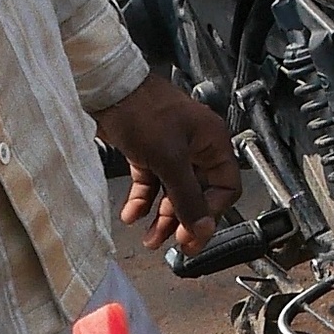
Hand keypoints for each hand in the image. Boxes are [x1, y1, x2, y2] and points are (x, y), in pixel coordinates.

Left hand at [94, 70, 240, 256]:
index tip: (194, 234)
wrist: (107, 89)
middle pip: (197, 195)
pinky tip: (131, 215)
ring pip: (172, 194)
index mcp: (212, 143)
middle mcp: (195, 147)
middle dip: (183, 221)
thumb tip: (203, 229)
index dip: (212, 213)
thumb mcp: (169, 159)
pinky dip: (142, 201)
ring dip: (162, 218)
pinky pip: (151, 184)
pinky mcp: (148, 152)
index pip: (225, 188)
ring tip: (149, 239)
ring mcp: (171, 150)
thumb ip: (187, 198)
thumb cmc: (143, 110)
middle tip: (174, 244)